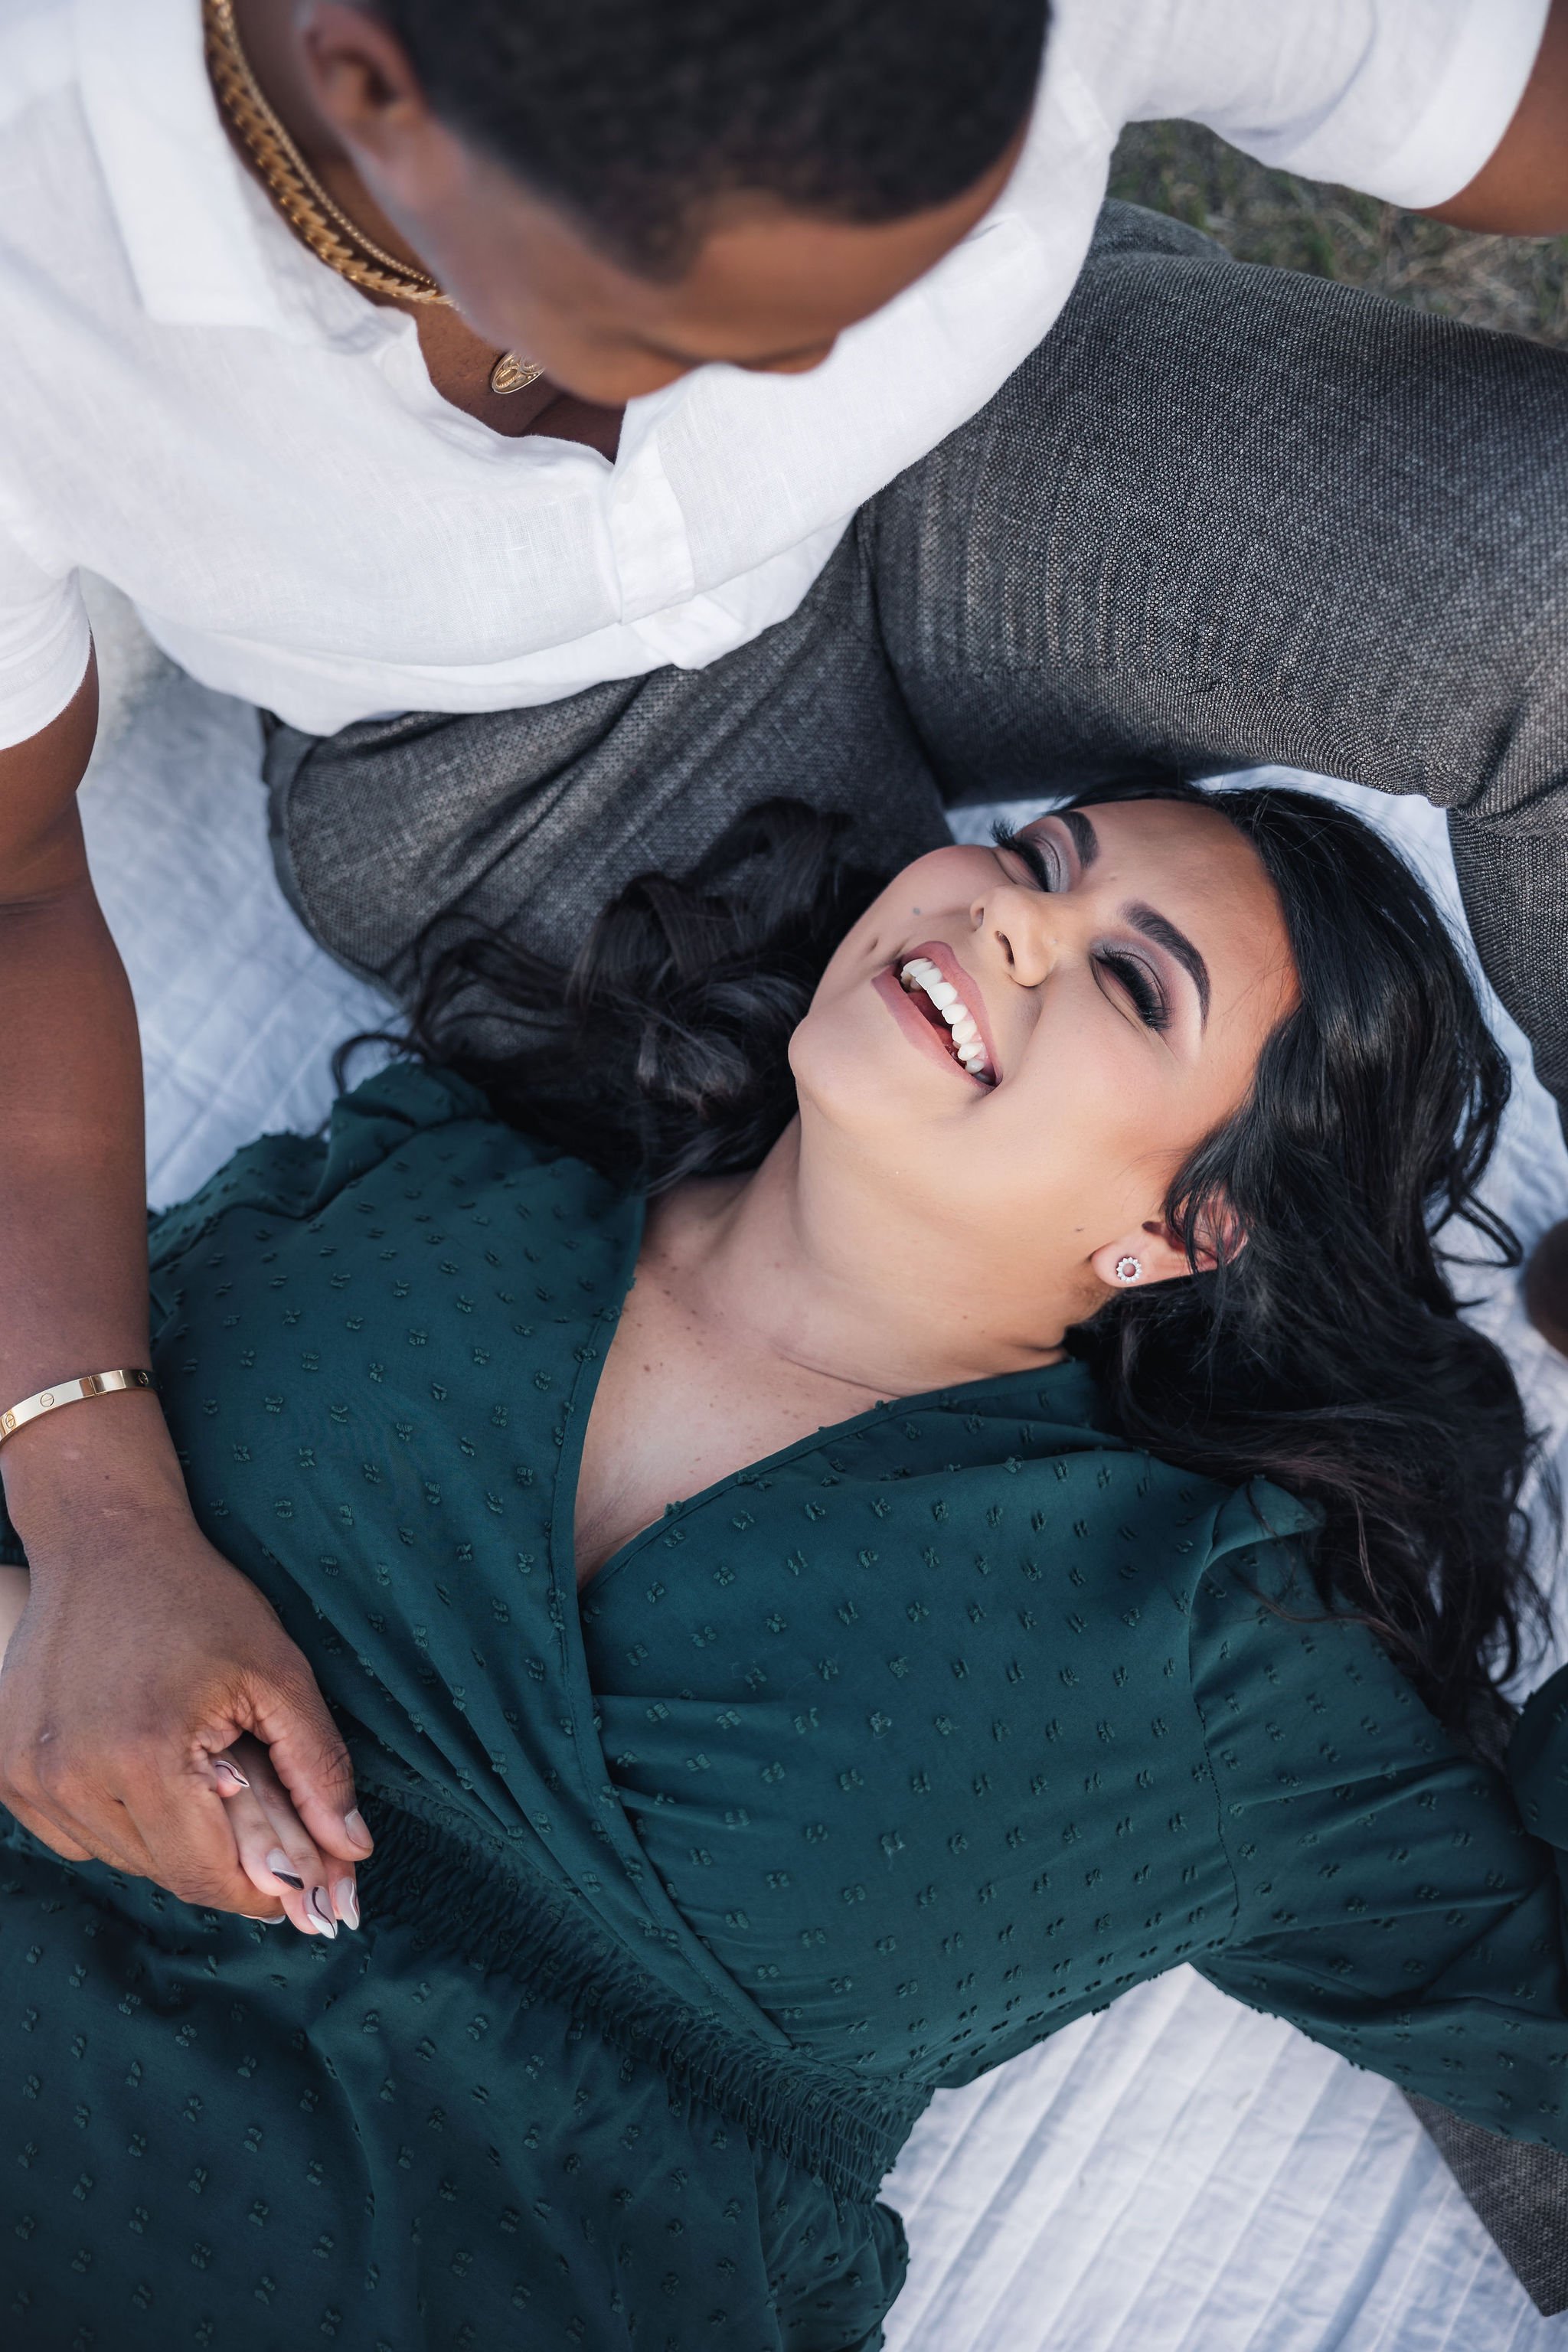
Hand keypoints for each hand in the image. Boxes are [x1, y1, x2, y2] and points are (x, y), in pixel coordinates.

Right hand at [0, 1499, 371, 1916]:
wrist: (103, 1543)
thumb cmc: (198, 1599)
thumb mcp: (277, 1673)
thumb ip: (318, 1769)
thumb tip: (353, 1852)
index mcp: (143, 1754)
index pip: (204, 1875)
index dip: (259, 1891)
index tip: (296, 1885)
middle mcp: (71, 1774)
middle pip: (163, 1872)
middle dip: (220, 1859)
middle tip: (256, 1814)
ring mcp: (29, 1776)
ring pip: (120, 1857)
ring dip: (167, 1838)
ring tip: (197, 1773)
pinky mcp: (8, 1772)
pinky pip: (77, 1835)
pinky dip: (118, 1820)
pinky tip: (143, 1765)